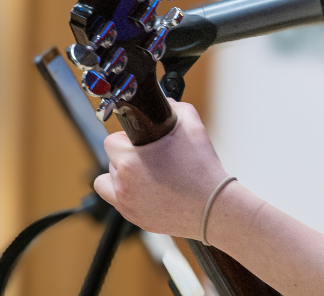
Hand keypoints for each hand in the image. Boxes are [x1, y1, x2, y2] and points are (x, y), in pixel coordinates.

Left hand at [93, 99, 228, 238]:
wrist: (214, 207)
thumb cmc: (203, 171)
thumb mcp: (193, 128)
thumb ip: (175, 109)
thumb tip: (166, 105)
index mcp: (130, 160)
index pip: (112, 140)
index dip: (128, 138)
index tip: (142, 142)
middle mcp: (122, 183)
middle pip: (111, 160)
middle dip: (128, 156)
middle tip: (151, 158)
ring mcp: (125, 203)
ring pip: (109, 182)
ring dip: (122, 176)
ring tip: (147, 175)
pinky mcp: (133, 217)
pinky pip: (117, 202)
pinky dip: (126, 195)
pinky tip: (146, 190)